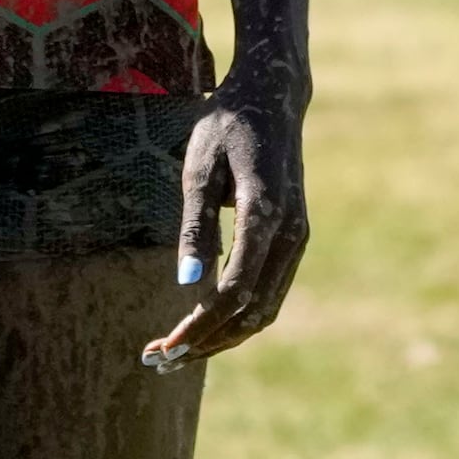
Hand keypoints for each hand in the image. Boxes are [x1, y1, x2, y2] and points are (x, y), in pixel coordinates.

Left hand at [143, 63, 310, 369]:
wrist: (273, 98)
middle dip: (208, 342)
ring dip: (224, 335)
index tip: (165, 347)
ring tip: (179, 349)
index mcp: (266, 215)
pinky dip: (239, 316)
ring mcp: (297, 239)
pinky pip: (270, 292)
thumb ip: (195, 226)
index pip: (235, 291)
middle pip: (253, 312)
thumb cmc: (226, 126)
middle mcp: (290, 235)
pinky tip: (204, 322)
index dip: (200, 326)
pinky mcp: (294, 239)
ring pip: (266, 309)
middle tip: (161, 360)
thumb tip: (188, 283)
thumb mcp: (197, 168)